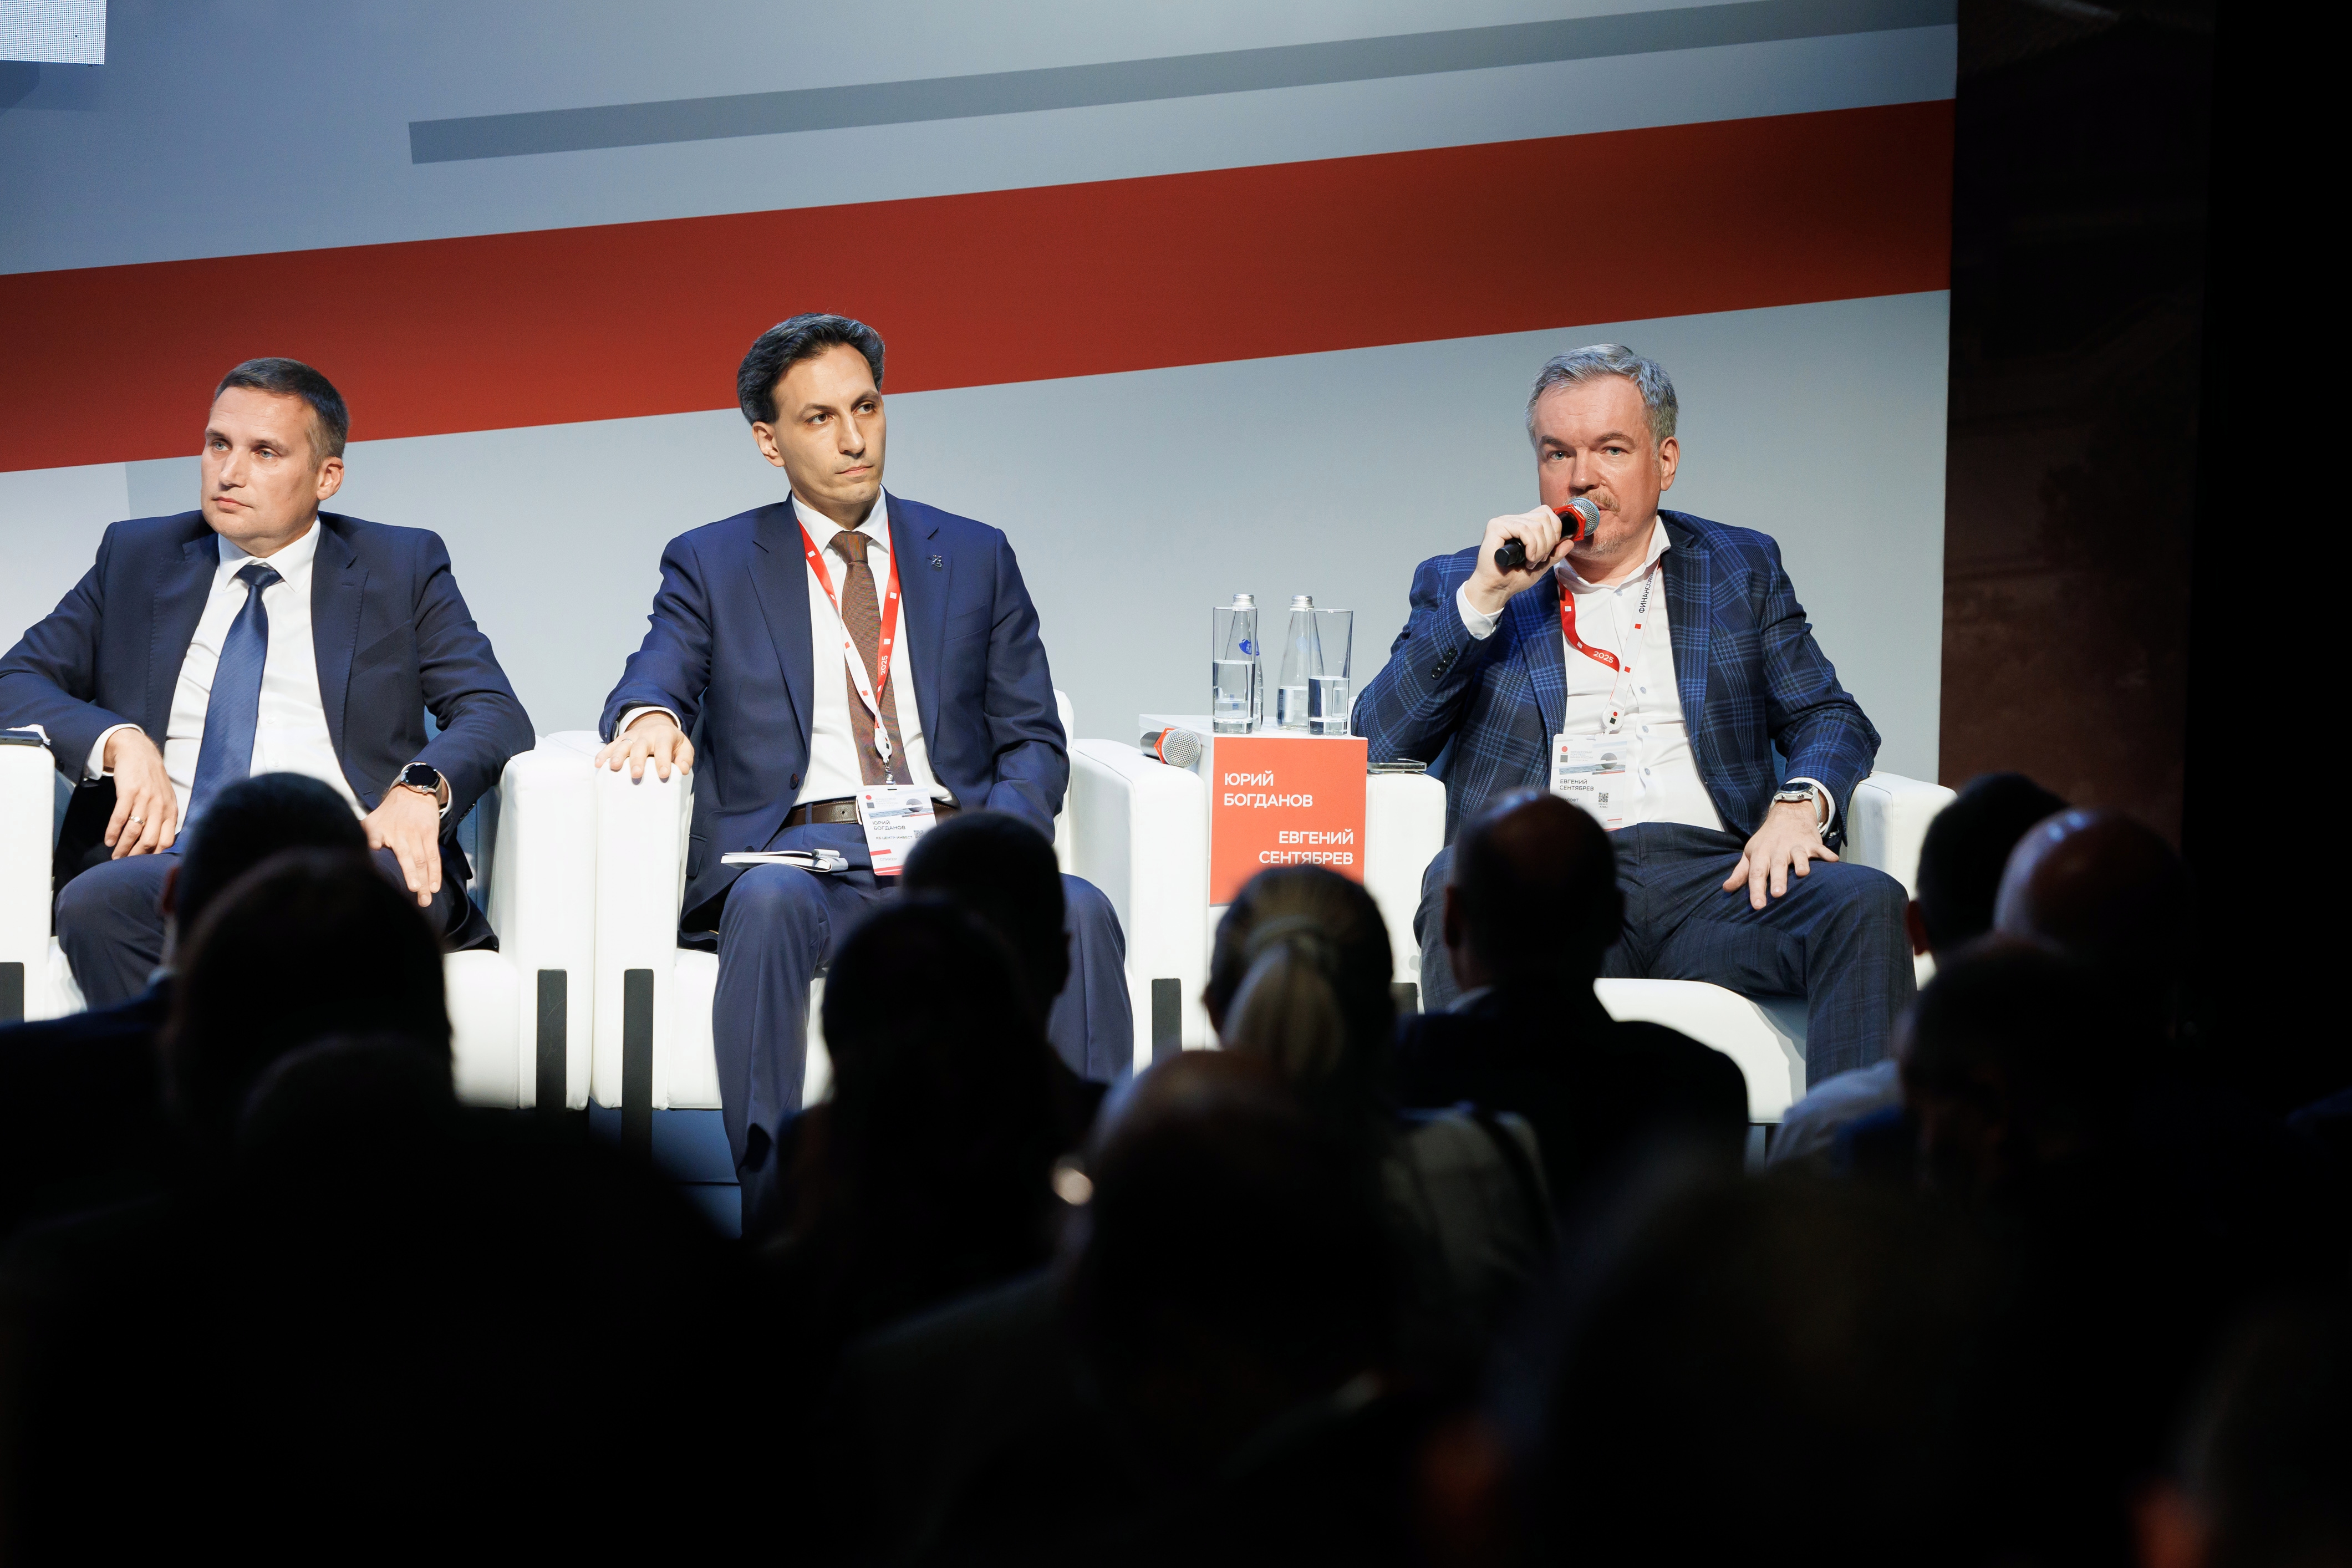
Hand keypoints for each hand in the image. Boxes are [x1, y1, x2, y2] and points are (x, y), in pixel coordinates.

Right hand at [103, 729, 179, 857]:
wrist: (138, 753)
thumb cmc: (152, 780)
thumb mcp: (165, 799)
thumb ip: (164, 819)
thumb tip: (158, 843)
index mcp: (171, 811)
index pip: (167, 841)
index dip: (154, 855)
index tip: (143, 864)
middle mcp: (160, 807)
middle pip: (150, 840)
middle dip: (136, 856)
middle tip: (125, 863)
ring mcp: (145, 800)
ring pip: (134, 831)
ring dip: (123, 846)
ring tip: (115, 856)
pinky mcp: (129, 793)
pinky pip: (120, 817)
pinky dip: (113, 831)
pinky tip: (108, 840)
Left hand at [365, 785, 443, 907]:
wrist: (412, 792)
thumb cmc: (389, 812)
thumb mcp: (372, 820)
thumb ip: (366, 837)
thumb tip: (360, 854)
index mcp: (383, 832)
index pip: (379, 847)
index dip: (381, 859)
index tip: (382, 876)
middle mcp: (400, 834)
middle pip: (407, 861)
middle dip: (412, 880)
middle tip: (415, 898)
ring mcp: (417, 835)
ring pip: (422, 861)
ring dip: (425, 881)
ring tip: (425, 899)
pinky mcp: (430, 835)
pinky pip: (434, 856)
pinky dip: (435, 872)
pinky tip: (435, 886)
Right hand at [594, 710, 694, 780]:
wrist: (655, 724)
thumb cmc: (670, 741)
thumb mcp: (683, 746)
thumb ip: (685, 757)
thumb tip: (683, 770)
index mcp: (663, 735)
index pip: (663, 747)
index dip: (663, 761)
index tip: (664, 774)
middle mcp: (646, 735)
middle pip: (640, 747)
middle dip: (638, 761)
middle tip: (637, 774)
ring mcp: (631, 737)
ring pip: (623, 745)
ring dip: (617, 756)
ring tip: (613, 767)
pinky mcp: (621, 740)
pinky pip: (610, 746)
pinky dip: (603, 754)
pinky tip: (598, 764)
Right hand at [1463, 505, 1566, 618]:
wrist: (1496, 589)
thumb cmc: (1513, 578)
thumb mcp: (1541, 565)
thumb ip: (1555, 553)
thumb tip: (1569, 542)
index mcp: (1522, 525)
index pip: (1546, 513)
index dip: (1555, 530)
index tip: (1549, 551)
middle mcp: (1513, 520)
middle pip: (1544, 517)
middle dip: (1549, 541)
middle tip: (1540, 558)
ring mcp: (1504, 522)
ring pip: (1537, 525)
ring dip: (1540, 547)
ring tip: (1531, 561)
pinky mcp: (1496, 527)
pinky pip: (1524, 529)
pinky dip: (1531, 546)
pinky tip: (1526, 558)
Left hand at [1722, 799, 1837, 910]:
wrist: (1787, 815)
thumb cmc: (1766, 841)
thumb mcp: (1750, 854)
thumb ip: (1741, 873)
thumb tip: (1726, 889)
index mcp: (1761, 854)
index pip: (1756, 874)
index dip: (1756, 890)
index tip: (1757, 906)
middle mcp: (1777, 850)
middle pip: (1777, 866)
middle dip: (1777, 879)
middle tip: (1778, 894)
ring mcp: (1796, 846)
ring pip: (1799, 855)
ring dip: (1801, 863)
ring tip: (1803, 874)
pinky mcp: (1811, 843)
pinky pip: (1820, 849)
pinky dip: (1827, 854)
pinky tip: (1834, 861)